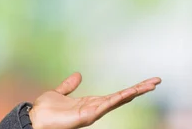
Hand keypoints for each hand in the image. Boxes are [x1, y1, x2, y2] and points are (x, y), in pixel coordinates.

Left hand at [29, 72, 160, 128]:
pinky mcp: (87, 116)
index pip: (116, 95)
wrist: (35, 117)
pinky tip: (126, 93)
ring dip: (133, 92)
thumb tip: (79, 74)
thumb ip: (69, 85)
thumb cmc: (45, 109)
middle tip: (157, 81)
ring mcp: (93, 113)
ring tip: (149, 85)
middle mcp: (95, 108)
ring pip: (117, 100)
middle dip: (139, 89)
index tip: (147, 82)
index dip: (131, 89)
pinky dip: (115, 99)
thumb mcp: (59, 92)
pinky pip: (104, 106)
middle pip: (122, 97)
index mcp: (91, 102)